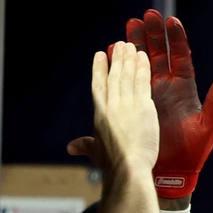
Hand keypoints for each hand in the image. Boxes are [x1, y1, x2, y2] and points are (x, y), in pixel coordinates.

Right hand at [86, 43, 158, 176]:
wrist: (127, 168)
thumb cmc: (112, 164)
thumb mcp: (95, 152)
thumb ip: (84, 145)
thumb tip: (70, 148)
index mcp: (99, 114)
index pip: (98, 86)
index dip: (98, 69)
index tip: (99, 55)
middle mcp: (111, 105)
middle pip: (113, 76)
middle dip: (116, 59)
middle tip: (119, 44)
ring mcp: (126, 104)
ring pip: (126, 75)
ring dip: (128, 58)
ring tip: (129, 45)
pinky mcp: (142, 106)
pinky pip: (142, 82)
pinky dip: (142, 67)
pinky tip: (142, 56)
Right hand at [125, 10, 212, 197]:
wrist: (174, 171)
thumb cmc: (195, 150)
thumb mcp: (209, 124)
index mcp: (186, 89)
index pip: (180, 57)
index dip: (175, 39)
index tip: (170, 21)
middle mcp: (169, 87)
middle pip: (160, 53)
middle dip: (153, 34)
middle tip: (145, 15)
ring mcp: (153, 94)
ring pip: (143, 63)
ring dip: (136, 44)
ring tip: (129, 25)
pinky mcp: (139, 103)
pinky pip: (129, 80)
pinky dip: (122, 65)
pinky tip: (114, 51)